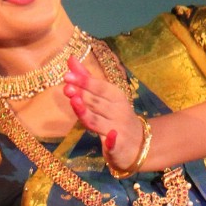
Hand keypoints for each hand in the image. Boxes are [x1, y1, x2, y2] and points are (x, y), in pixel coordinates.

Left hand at [63, 56, 143, 170]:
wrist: (138, 144)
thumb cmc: (116, 117)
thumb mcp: (105, 97)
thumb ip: (87, 80)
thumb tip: (71, 59)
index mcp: (116, 97)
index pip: (100, 87)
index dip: (84, 81)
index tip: (67, 75)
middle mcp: (119, 111)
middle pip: (97, 103)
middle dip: (82, 95)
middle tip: (67, 87)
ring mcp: (118, 129)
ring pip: (98, 121)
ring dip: (87, 113)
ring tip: (74, 102)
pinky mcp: (118, 147)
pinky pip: (114, 144)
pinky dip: (112, 141)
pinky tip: (110, 138)